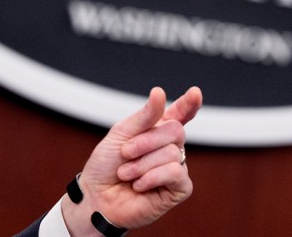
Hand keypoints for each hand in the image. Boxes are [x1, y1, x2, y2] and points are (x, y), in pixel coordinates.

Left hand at [63, 86, 202, 232]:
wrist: (96, 198)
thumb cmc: (106, 166)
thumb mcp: (121, 134)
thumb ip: (144, 116)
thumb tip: (160, 93)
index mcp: (158, 130)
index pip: (180, 114)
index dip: (189, 104)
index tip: (195, 93)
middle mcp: (170, 147)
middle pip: (175, 130)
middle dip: (146, 141)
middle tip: (125, 153)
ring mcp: (177, 168)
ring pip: (173, 153)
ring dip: (142, 164)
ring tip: (126, 173)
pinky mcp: (179, 189)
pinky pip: (176, 173)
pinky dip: (152, 177)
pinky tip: (139, 185)